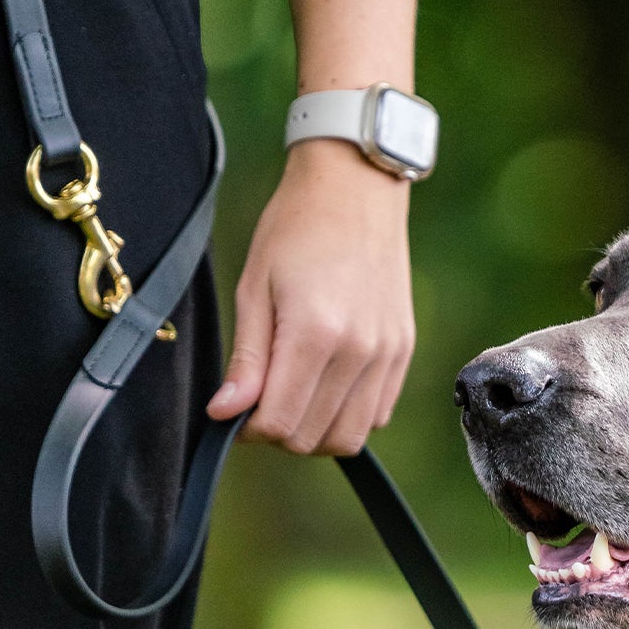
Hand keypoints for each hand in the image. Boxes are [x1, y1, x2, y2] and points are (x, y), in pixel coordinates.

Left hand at [208, 139, 414, 453]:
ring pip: (349, 436)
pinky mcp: (403, 350)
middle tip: (262, 398)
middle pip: (313, 437)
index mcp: (315, 333)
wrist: (355, 190)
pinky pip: (377, 414)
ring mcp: (387, 353)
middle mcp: (359, 351)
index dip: (249, 427)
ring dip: (314, 430)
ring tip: (295, 394)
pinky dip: (347, 415)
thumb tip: (225, 414)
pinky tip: (326, 384)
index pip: (280, 423)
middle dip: (278, 431)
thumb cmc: (295, 229)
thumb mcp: (254, 288)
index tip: (237, 406)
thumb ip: (246, 359)